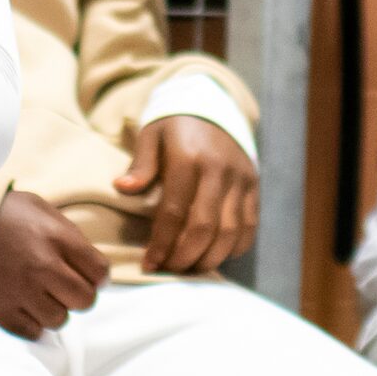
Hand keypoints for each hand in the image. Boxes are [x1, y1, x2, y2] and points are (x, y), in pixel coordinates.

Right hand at [0, 190, 110, 337]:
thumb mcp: (39, 209)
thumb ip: (68, 235)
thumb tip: (90, 264)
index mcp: (57, 238)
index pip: (100, 272)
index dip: (98, 276)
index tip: (90, 276)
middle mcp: (43, 267)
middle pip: (85, 301)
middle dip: (80, 295)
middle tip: (65, 287)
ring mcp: (22, 292)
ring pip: (60, 320)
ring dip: (54, 309)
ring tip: (39, 294)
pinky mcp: (1, 312)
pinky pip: (34, 332)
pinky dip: (32, 322)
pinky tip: (23, 305)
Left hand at [118, 113, 258, 274]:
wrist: (212, 104)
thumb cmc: (174, 127)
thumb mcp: (151, 135)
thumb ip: (141, 165)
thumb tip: (122, 189)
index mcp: (190, 158)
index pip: (175, 211)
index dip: (162, 243)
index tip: (150, 264)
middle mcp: (219, 170)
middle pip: (205, 228)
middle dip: (185, 257)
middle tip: (169, 270)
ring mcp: (241, 179)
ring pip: (230, 233)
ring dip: (210, 258)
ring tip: (191, 268)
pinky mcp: (254, 186)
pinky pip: (250, 226)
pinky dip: (235, 248)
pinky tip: (215, 255)